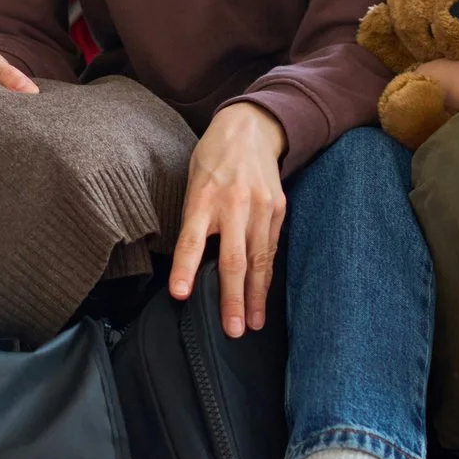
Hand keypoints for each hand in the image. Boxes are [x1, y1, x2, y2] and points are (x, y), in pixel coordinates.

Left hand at [167, 103, 286, 338]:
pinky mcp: (278, 209)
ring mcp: (260, 207)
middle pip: (233, 259)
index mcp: (204, 197)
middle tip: (232, 330)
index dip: (185, 268)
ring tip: (253, 323)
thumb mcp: (193, 182)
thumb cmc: (213, 159)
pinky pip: (271, 248)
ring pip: (258, 260)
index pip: (191, 239)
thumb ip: (193, 220)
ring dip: (256, 295)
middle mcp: (234, 204)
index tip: (180, 294)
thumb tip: (191, 265)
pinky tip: (264, 296)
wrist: (251, 128)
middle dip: (232, 298)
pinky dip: (267, 275)